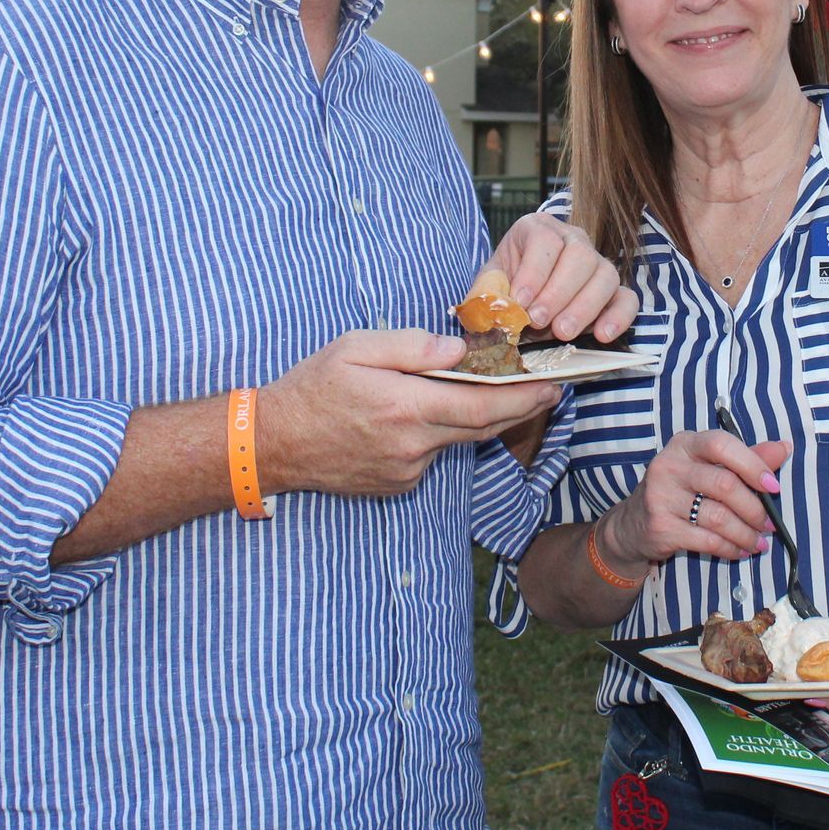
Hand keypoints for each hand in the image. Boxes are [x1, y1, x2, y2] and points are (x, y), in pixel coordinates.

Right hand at [257, 329, 562, 497]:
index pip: (482, 404)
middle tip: (549, 388)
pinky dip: (443, 434)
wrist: (274, 444)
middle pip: (483, 426)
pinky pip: (434, 454)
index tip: (554, 384)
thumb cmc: (312, 388)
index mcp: (406, 407)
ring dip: (481, 418)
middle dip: (520, 408)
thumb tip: (458, 349)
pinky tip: (432, 414)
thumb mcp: (354, 349)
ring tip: (500, 392)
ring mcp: (407, 469)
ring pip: (458, 440)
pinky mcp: (398, 483)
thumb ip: (410, 346)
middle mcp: (413, 445)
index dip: (524, 397)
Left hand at [491, 213, 636, 341]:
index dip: (533, 272)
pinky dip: (619, 317)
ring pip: (605, 275)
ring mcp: (598, 263)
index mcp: (538, 229)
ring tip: (562, 333)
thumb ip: (485, 294)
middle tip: (538, 321)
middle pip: (580, 255)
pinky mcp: (614, 290)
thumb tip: (489, 310)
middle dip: (558, 292)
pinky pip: (628, 298)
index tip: (520, 301)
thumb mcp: (488, 285)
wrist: (522, 299)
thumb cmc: (505, 288)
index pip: (544, 240)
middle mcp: (573, 239)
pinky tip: (602, 336)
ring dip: (584, 307)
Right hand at [596, 429, 789, 570]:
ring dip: (746, 534)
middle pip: (725, 485)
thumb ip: (744, 459)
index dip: (752, 465)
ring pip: (719, 517)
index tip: (773, 486)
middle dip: (755, 509)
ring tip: (758, 542)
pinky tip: (740, 551)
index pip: (721, 445)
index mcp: (685, 444)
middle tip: (769, 524)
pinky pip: (707, 541)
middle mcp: (669, 465)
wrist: (633, 524)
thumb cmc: (680, 490)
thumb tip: (783, 448)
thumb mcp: (707, 467)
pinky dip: (731, 549)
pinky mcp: (661, 526)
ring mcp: (661, 497)